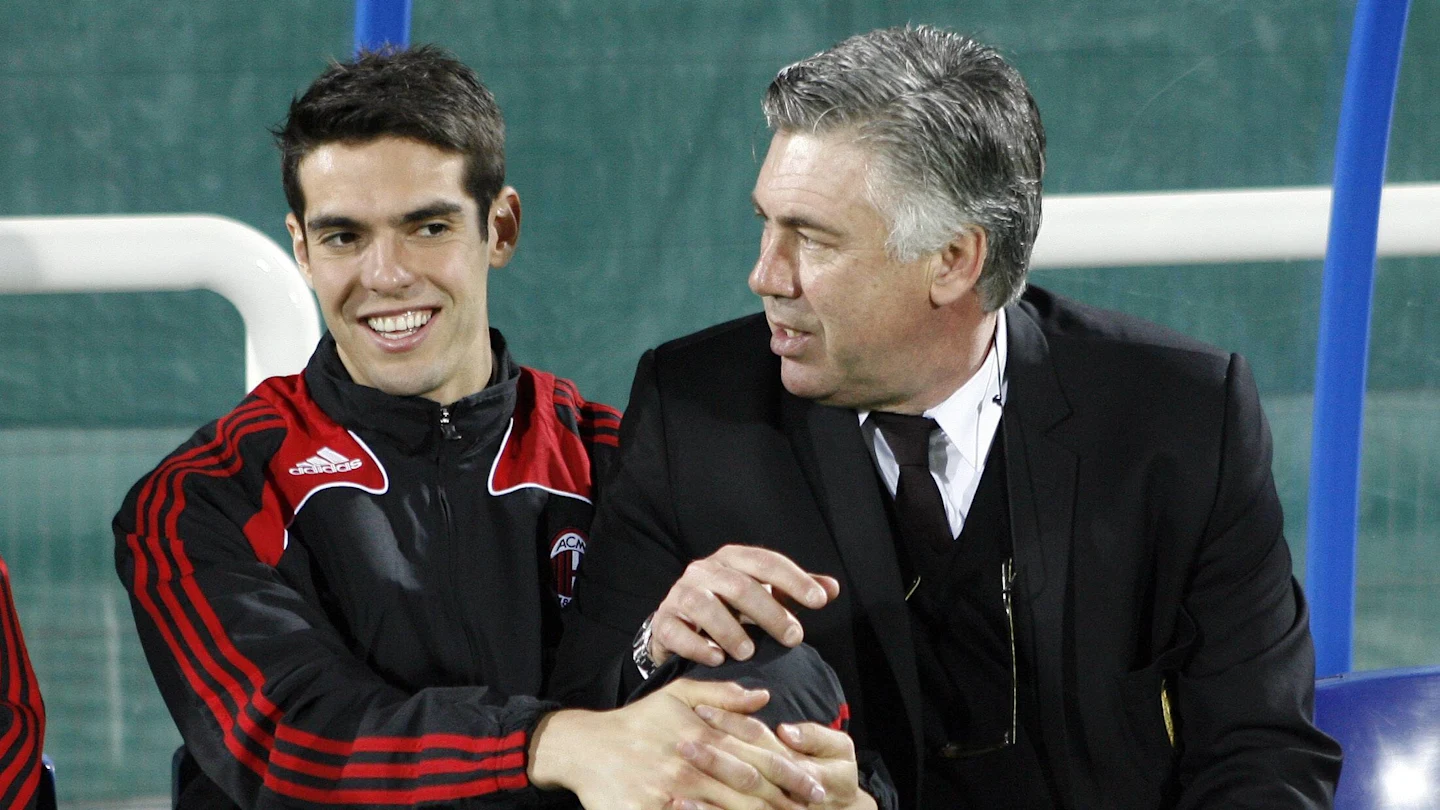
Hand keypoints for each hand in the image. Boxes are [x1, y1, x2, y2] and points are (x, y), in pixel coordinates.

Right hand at [529, 678, 824, 809]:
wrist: (586, 747)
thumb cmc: (637, 722)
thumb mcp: (678, 695)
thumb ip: (723, 696)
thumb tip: (764, 697)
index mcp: (704, 733)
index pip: (757, 755)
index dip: (790, 773)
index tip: (817, 787)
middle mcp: (693, 762)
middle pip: (749, 788)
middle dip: (784, 802)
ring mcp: (673, 790)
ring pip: (726, 808)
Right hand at [650, 545, 840, 666]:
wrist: (678, 623)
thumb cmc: (729, 608)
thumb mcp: (762, 594)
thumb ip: (793, 591)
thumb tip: (832, 588)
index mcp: (732, 558)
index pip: (766, 562)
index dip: (794, 579)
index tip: (820, 601)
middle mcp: (704, 570)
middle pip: (740, 586)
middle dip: (770, 613)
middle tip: (794, 638)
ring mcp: (680, 594)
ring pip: (704, 606)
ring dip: (730, 630)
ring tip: (749, 653)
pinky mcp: (664, 621)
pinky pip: (677, 631)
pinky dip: (697, 645)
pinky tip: (717, 659)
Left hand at [689, 704, 875, 809]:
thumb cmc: (836, 776)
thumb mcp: (837, 749)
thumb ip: (815, 736)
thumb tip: (785, 730)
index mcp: (803, 765)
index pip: (762, 740)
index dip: (731, 724)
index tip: (700, 710)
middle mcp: (789, 793)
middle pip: (747, 774)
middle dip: (713, 758)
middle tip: (681, 742)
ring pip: (739, 805)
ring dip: (705, 796)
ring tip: (673, 784)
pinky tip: (680, 807)